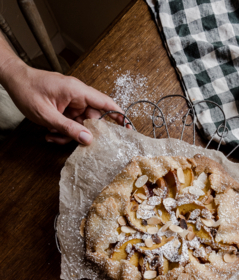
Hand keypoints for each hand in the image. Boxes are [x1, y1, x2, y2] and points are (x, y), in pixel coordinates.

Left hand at [2, 61, 126, 144]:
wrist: (13, 80)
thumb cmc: (28, 90)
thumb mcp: (47, 115)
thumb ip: (69, 129)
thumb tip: (88, 140)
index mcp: (77, 91)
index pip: (105, 103)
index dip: (119, 116)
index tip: (128, 128)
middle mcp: (77, 96)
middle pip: (93, 119)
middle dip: (84, 133)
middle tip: (78, 142)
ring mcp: (71, 102)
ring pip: (80, 124)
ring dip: (69, 134)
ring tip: (53, 135)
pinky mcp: (65, 107)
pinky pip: (70, 123)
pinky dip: (62, 131)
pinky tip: (49, 133)